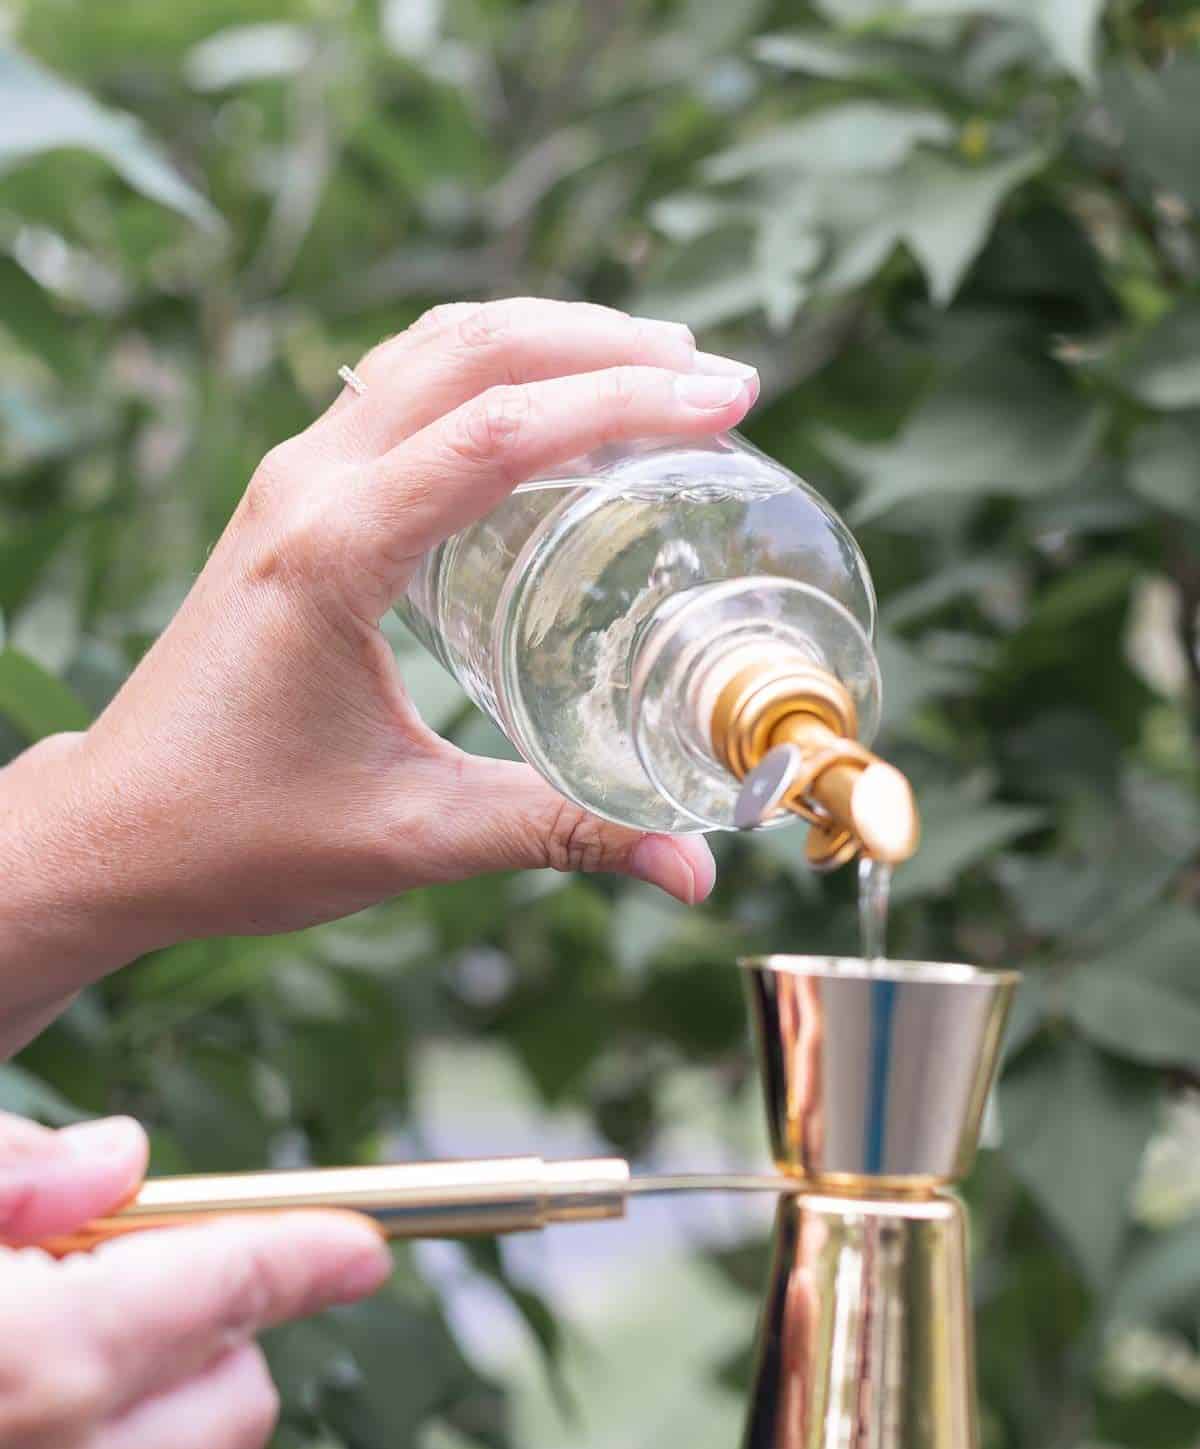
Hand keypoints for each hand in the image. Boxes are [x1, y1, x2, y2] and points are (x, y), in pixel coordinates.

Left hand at [0, 300, 756, 1037]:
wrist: (115, 831)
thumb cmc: (240, 835)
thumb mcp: (415, 834)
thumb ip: (562, 833)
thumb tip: (695, 870)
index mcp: (333, 555)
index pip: (496, 433)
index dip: (622, 405)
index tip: (727, 402)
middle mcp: (304, 490)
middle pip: (464, 350)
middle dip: (599, 345)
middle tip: (711, 375)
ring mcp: (290, 485)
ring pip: (424, 353)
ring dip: (540, 339)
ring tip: (648, 364)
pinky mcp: (289, 504)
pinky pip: (395, 392)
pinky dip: (484, 374)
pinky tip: (543, 415)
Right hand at [0, 1112, 389, 1448]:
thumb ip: (15, 1172)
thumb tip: (124, 1158)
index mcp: (32, 1368)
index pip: (230, 1288)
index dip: (310, 1251)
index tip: (363, 1248)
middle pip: (237, 1403)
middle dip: (218, 1331)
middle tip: (125, 1279)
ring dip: (126, 1409)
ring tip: (15, 1351)